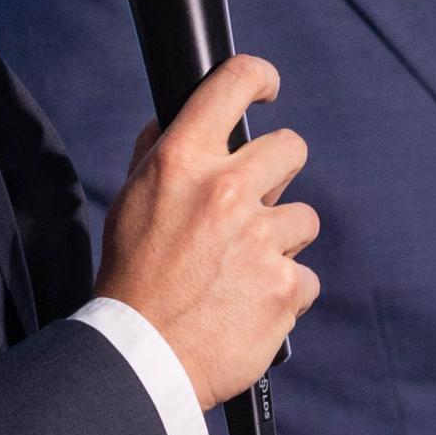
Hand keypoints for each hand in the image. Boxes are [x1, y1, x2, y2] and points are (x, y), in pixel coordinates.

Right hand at [94, 55, 319, 405]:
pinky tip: (249, 305)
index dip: (259, 77)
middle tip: (255, 204)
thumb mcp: (131, 202)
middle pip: (291, 148)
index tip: (267, 88)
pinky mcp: (285, 287)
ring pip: (303, 218)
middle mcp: (226, 191)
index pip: (232, 84)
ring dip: (280, 241)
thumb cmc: (132, 278)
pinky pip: (304, 276)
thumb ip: (158, 154)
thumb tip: (176, 117)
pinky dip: (283, 292)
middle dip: (279, 173)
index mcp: (183, 162)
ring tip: (242, 271)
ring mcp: (261, 240)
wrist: (141, 356)